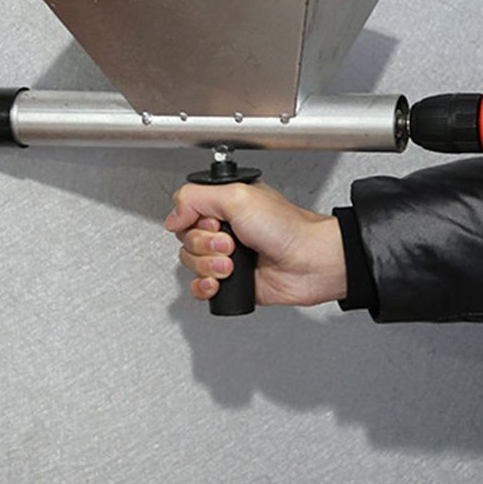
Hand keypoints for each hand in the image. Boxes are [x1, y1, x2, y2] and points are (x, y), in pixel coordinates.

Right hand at [165, 181, 345, 306]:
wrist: (309, 262)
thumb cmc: (287, 228)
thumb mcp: (238, 197)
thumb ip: (196, 197)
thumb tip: (173, 215)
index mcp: (226, 202)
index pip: (186, 210)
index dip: (194, 220)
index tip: (213, 222)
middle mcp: (225, 227)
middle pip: (186, 239)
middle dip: (204, 245)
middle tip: (229, 244)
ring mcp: (227, 255)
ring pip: (190, 263)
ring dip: (207, 266)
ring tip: (232, 263)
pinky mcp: (230, 280)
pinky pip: (200, 287)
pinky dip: (204, 286)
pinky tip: (219, 282)